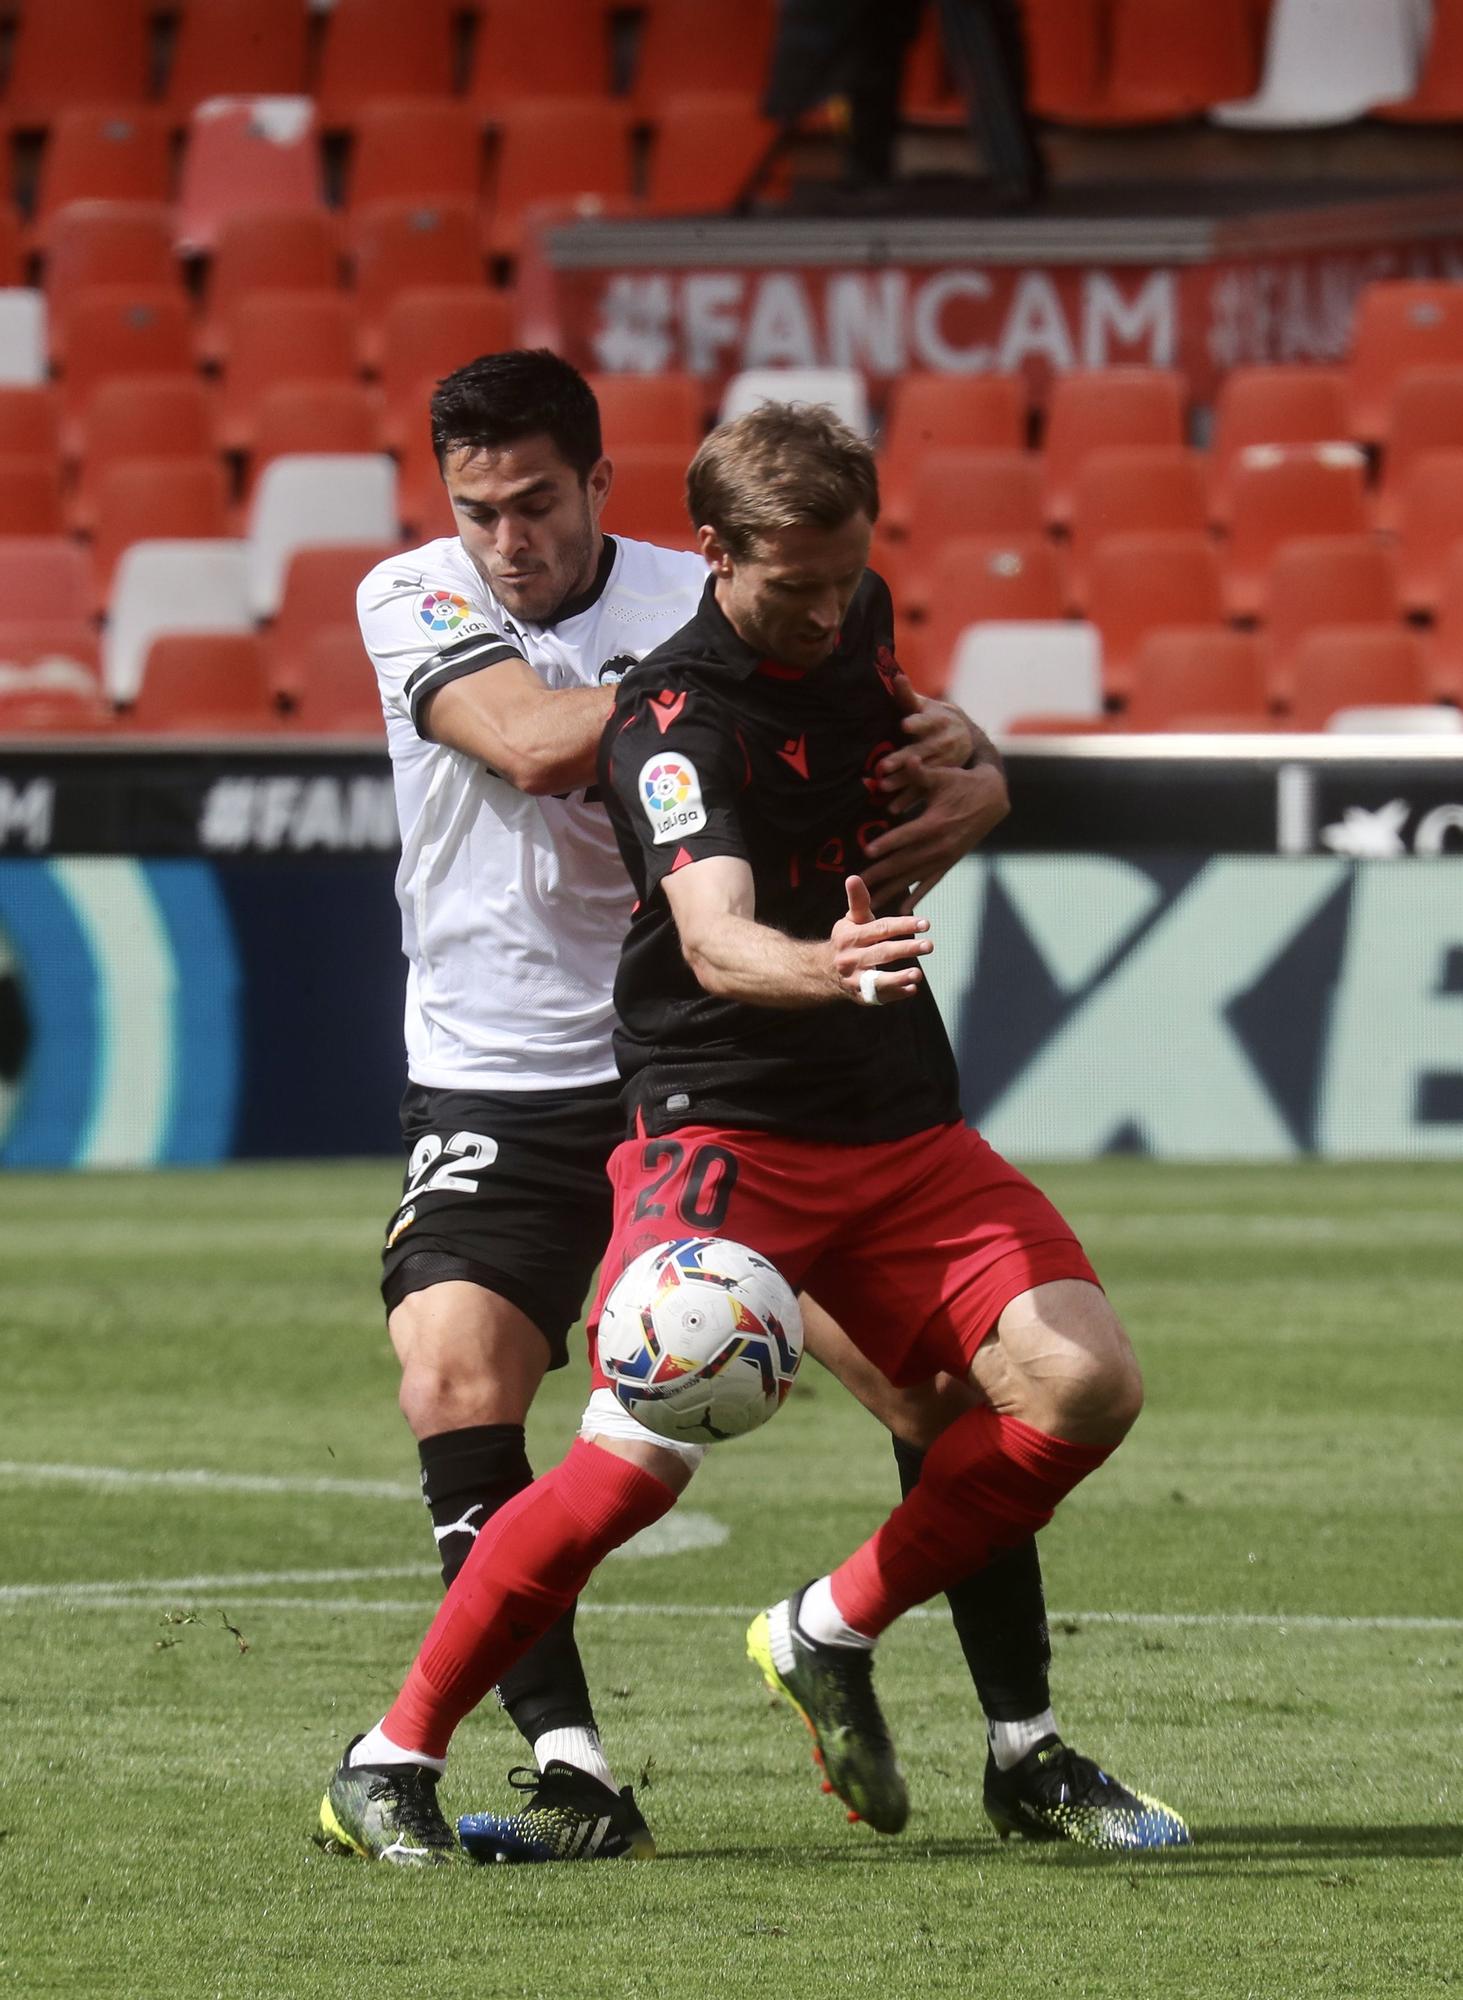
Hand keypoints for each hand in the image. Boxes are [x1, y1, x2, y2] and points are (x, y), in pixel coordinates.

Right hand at [829, 874, 931, 1005]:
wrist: (823, 971)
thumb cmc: (847, 940)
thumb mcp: (851, 920)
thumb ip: (858, 901)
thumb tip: (853, 877)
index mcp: (851, 937)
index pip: (881, 929)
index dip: (903, 925)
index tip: (925, 924)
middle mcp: (851, 959)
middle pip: (882, 953)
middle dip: (906, 949)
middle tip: (929, 945)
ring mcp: (855, 980)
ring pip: (877, 980)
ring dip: (898, 978)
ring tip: (918, 974)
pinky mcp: (860, 996)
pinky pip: (879, 996)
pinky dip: (896, 994)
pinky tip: (912, 989)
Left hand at [860, 763, 1009, 911]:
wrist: (992, 799)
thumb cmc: (962, 783)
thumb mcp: (942, 775)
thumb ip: (920, 771)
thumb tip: (907, 759)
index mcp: (936, 823)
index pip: (907, 835)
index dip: (887, 843)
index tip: (867, 852)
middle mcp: (941, 844)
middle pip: (906, 861)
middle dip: (881, 873)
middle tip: (859, 884)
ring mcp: (946, 856)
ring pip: (914, 876)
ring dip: (893, 889)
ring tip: (872, 902)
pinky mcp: (949, 862)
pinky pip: (931, 882)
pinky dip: (917, 895)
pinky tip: (902, 908)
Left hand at [874, 677, 980, 813]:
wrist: (965, 737)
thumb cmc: (935, 718)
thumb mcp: (926, 706)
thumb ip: (908, 695)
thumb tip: (896, 676)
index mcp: (938, 722)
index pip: (926, 721)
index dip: (916, 723)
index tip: (905, 724)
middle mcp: (943, 743)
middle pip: (921, 751)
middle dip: (902, 760)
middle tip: (883, 767)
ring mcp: (943, 763)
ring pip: (921, 773)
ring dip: (903, 782)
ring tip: (883, 787)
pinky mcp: (940, 778)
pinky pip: (923, 790)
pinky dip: (908, 800)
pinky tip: (893, 808)